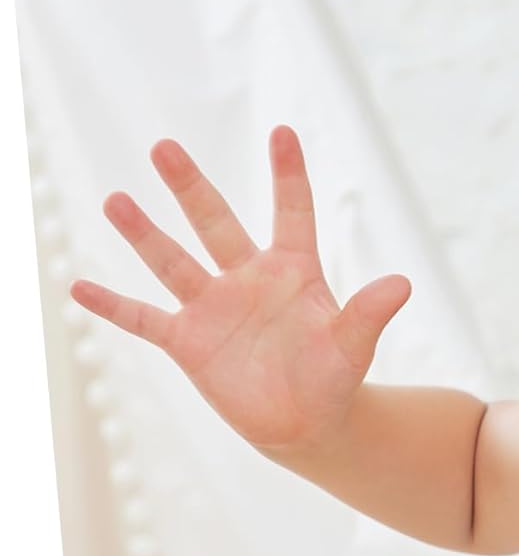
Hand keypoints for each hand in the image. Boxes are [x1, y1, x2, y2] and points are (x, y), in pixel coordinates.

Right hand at [70, 127, 409, 452]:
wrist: (307, 424)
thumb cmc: (334, 378)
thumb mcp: (353, 346)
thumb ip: (369, 314)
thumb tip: (403, 284)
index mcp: (293, 271)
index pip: (292, 213)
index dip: (288, 175)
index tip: (283, 132)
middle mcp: (248, 278)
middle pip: (216, 223)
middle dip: (191, 188)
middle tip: (165, 146)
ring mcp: (214, 307)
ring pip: (173, 262)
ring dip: (145, 235)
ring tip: (116, 201)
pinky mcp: (189, 342)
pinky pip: (144, 318)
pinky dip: (114, 306)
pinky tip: (79, 286)